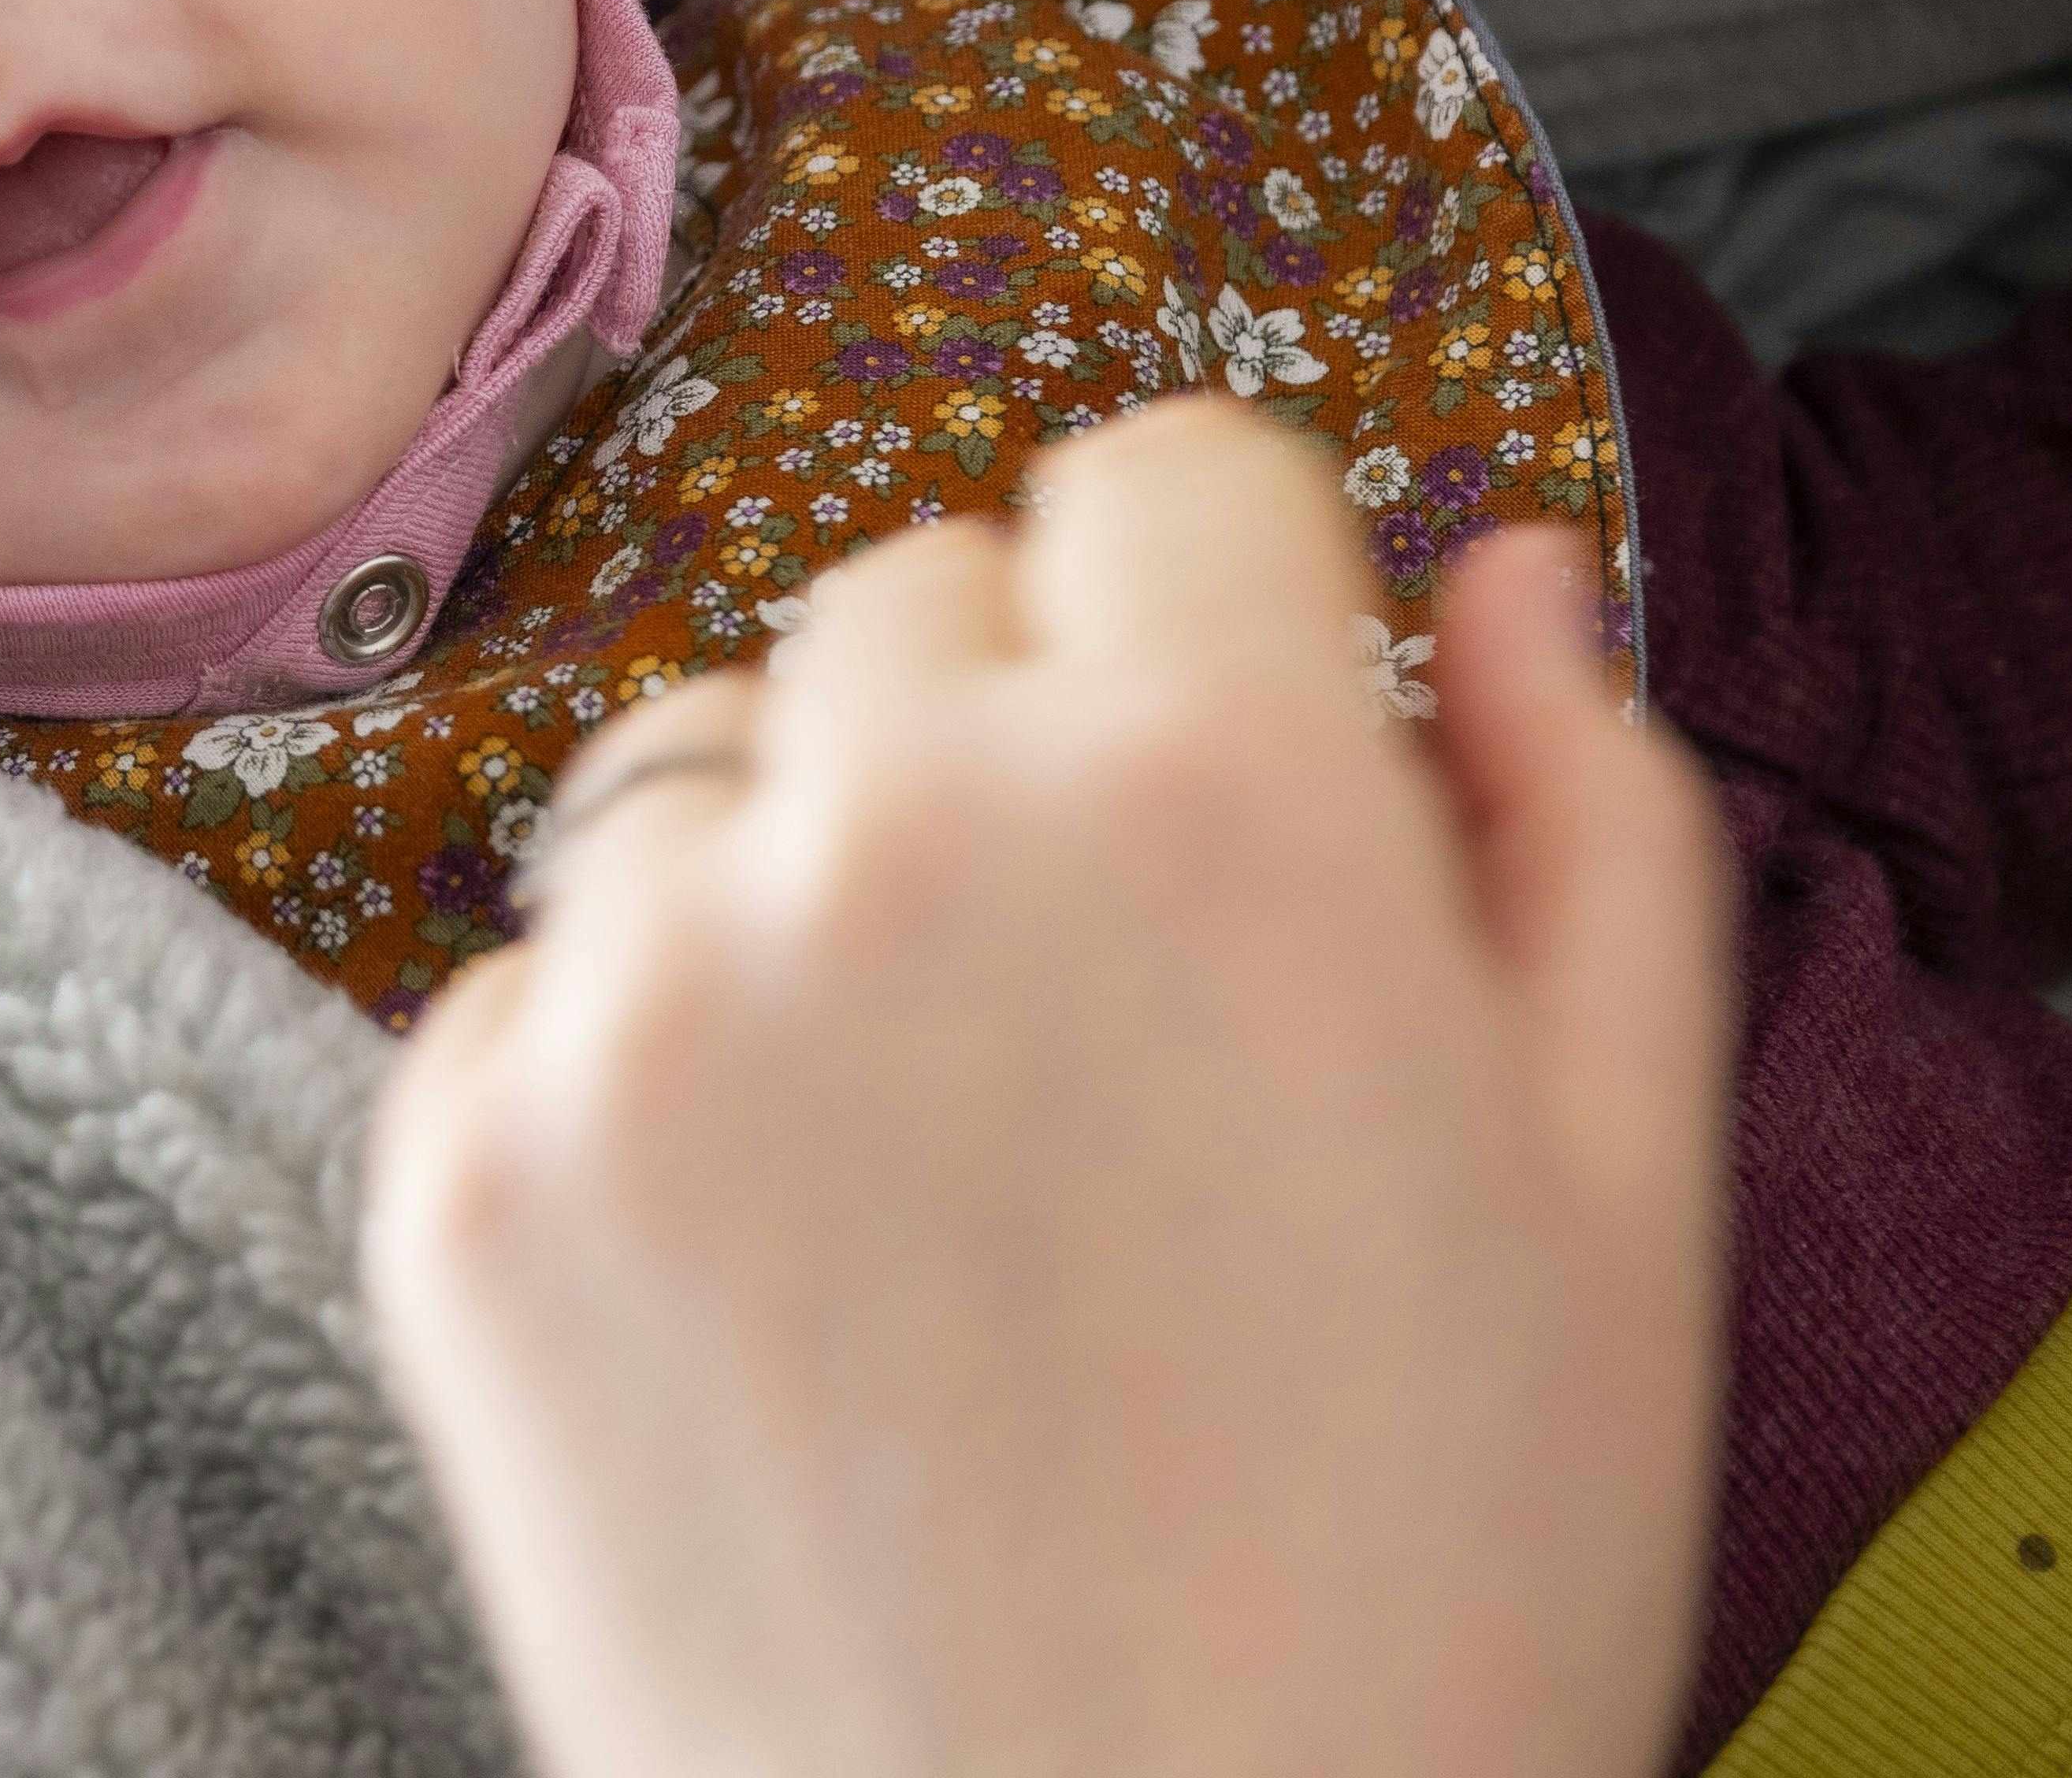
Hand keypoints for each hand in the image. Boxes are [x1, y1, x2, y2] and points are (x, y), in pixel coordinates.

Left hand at [367, 401, 1729, 1777]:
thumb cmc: (1423, 1595)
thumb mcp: (1621, 1185)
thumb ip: (1576, 808)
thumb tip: (1493, 564)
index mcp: (1203, 787)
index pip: (1154, 476)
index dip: (1220, 626)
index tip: (1236, 778)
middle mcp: (880, 831)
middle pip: (911, 595)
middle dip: (1008, 741)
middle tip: (1097, 1025)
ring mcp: (628, 1002)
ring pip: (696, 773)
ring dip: (795, 886)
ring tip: (924, 1170)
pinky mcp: (450, 1171)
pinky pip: (529, 982)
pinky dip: (627, 1073)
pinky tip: (770, 1278)